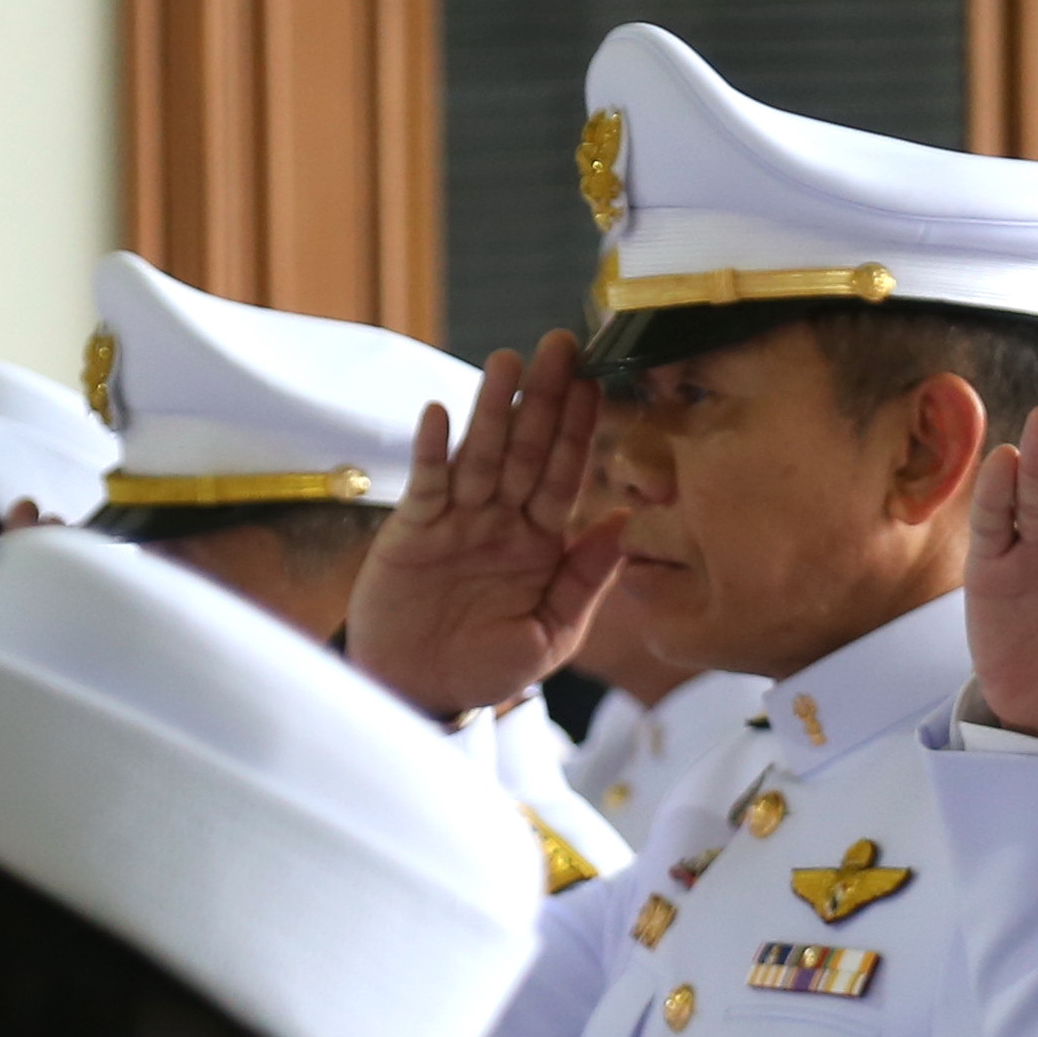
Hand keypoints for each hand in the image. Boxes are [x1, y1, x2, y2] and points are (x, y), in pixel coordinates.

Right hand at [342, 332, 604, 720]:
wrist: (421, 691)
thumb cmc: (488, 667)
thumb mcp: (551, 632)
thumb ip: (584, 580)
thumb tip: (624, 525)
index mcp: (541, 541)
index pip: (566, 474)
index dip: (580, 430)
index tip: (597, 384)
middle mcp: (501, 519)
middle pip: (527, 449)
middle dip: (544, 398)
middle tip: (561, 345)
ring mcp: (457, 519)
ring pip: (481, 453)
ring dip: (493, 407)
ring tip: (508, 361)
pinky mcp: (413, 529)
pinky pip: (426, 482)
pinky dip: (432, 449)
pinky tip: (441, 412)